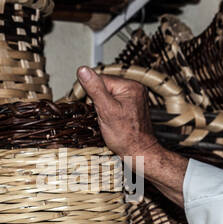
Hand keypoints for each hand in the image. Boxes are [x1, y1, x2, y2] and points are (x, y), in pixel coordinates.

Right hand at [76, 66, 188, 204]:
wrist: (139, 153)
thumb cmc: (126, 136)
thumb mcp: (106, 110)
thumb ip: (94, 89)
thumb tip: (83, 70)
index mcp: (130, 86)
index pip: (101, 79)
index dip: (91, 93)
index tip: (90, 106)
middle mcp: (135, 89)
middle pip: (105, 87)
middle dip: (98, 101)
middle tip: (102, 116)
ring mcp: (135, 97)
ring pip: (108, 95)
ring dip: (103, 106)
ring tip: (109, 120)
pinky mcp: (132, 105)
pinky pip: (114, 102)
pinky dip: (109, 110)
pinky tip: (112, 121)